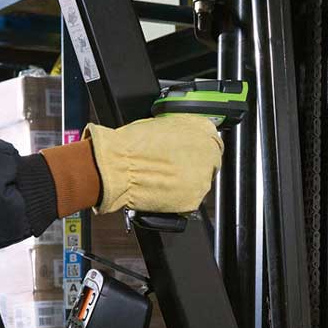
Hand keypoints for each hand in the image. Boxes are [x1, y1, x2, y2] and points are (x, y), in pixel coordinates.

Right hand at [83, 115, 222, 213]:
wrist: (117, 167)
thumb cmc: (130, 145)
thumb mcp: (157, 126)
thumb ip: (176, 132)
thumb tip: (176, 139)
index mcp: (201, 129)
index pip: (210, 140)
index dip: (195, 149)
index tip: (186, 155)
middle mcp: (208, 153)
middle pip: (207, 163)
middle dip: (191, 167)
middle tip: (170, 169)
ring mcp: (203, 178)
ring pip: (199, 183)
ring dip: (184, 184)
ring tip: (161, 180)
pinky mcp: (193, 200)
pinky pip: (188, 201)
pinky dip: (177, 200)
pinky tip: (160, 191)